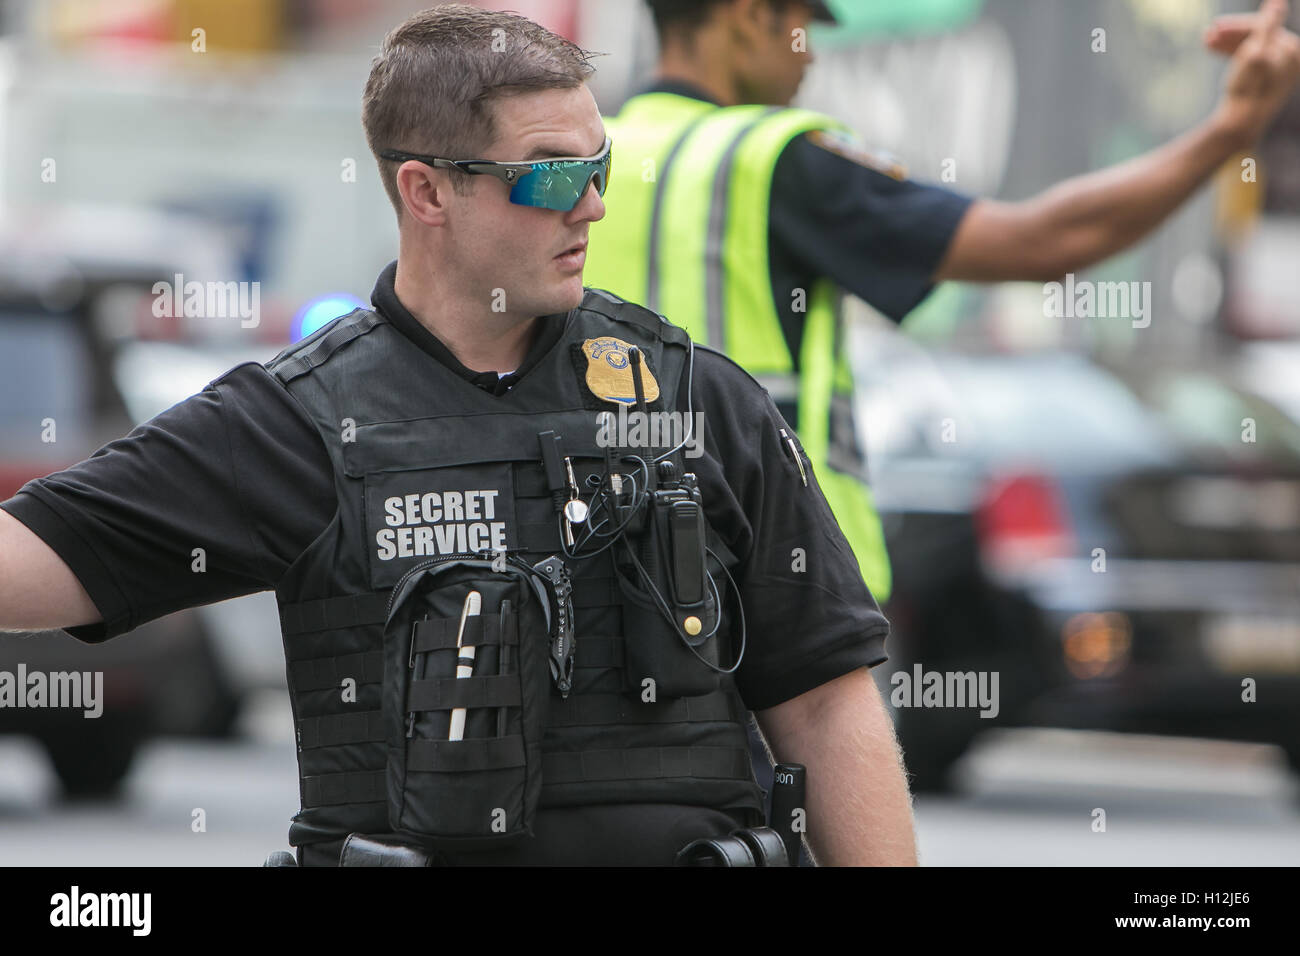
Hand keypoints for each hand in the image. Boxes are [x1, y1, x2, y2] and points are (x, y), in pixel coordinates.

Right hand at [1207, 0, 1299, 146]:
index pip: (1265, 27)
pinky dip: (1232, 56)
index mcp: (1293, 49)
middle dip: (1230, 35)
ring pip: (1251, 48)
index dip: (1238, 26)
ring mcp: (1279, 71)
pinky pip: (1250, 61)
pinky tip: (1216, 53)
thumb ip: (1268, 23)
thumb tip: (1278, 0)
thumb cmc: (1248, 87)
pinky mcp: (1266, 81)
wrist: (1240, 123)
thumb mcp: (1255, 51)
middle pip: (1258, 37)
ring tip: (1206, 43)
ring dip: (1227, 44)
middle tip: (1206, 35)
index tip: (1215, 27)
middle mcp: (1291, 59)